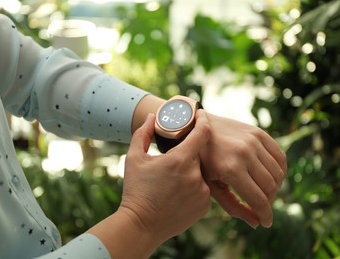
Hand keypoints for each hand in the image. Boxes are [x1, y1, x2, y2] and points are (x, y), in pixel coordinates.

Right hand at [121, 110, 211, 242]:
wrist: (140, 225)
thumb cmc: (135, 190)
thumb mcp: (134, 158)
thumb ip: (142, 134)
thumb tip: (151, 117)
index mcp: (180, 160)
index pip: (202, 132)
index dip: (203, 120)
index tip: (201, 114)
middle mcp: (196, 175)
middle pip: (198, 155)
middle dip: (187, 155)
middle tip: (171, 162)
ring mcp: (203, 192)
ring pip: (201, 173)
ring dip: (190, 172)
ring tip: (171, 183)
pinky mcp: (205, 206)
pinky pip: (204, 189)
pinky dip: (194, 187)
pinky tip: (177, 194)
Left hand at [200, 114, 286, 228]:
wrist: (196, 128)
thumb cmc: (200, 161)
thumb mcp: (210, 185)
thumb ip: (233, 206)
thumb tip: (256, 223)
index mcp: (230, 168)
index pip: (258, 199)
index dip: (265, 215)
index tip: (266, 223)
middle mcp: (245, 153)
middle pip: (271, 187)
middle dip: (269, 202)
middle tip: (261, 207)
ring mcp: (253, 141)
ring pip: (278, 173)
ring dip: (275, 188)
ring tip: (264, 192)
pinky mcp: (258, 133)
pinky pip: (280, 156)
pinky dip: (280, 170)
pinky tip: (271, 177)